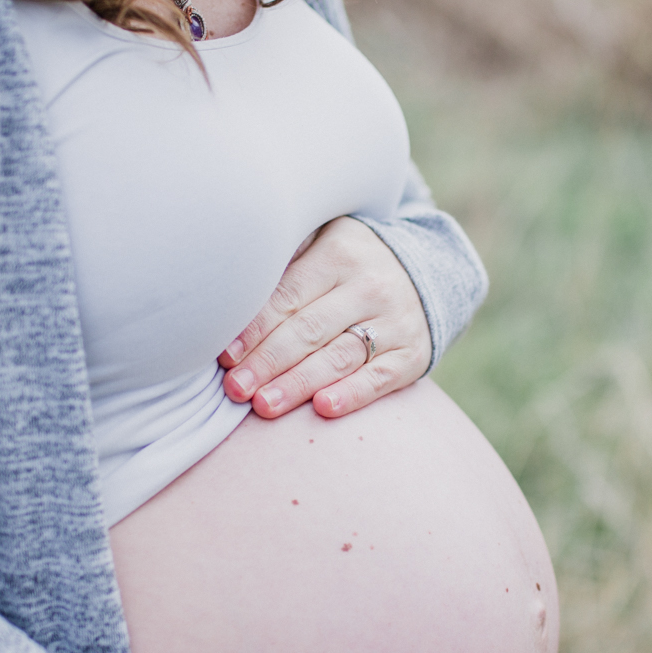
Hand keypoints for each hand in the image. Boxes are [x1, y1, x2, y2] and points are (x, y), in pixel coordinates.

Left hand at [218, 217, 428, 419]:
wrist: (427, 272)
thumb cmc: (349, 266)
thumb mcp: (321, 244)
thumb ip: (283, 266)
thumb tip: (225, 300)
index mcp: (338, 255)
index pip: (288, 296)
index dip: (254, 329)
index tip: (225, 357)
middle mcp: (369, 286)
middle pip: (309, 330)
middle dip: (268, 362)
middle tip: (236, 389)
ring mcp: (394, 321)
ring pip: (339, 356)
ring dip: (299, 383)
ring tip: (264, 405)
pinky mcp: (412, 354)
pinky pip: (379, 378)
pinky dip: (352, 394)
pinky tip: (323, 408)